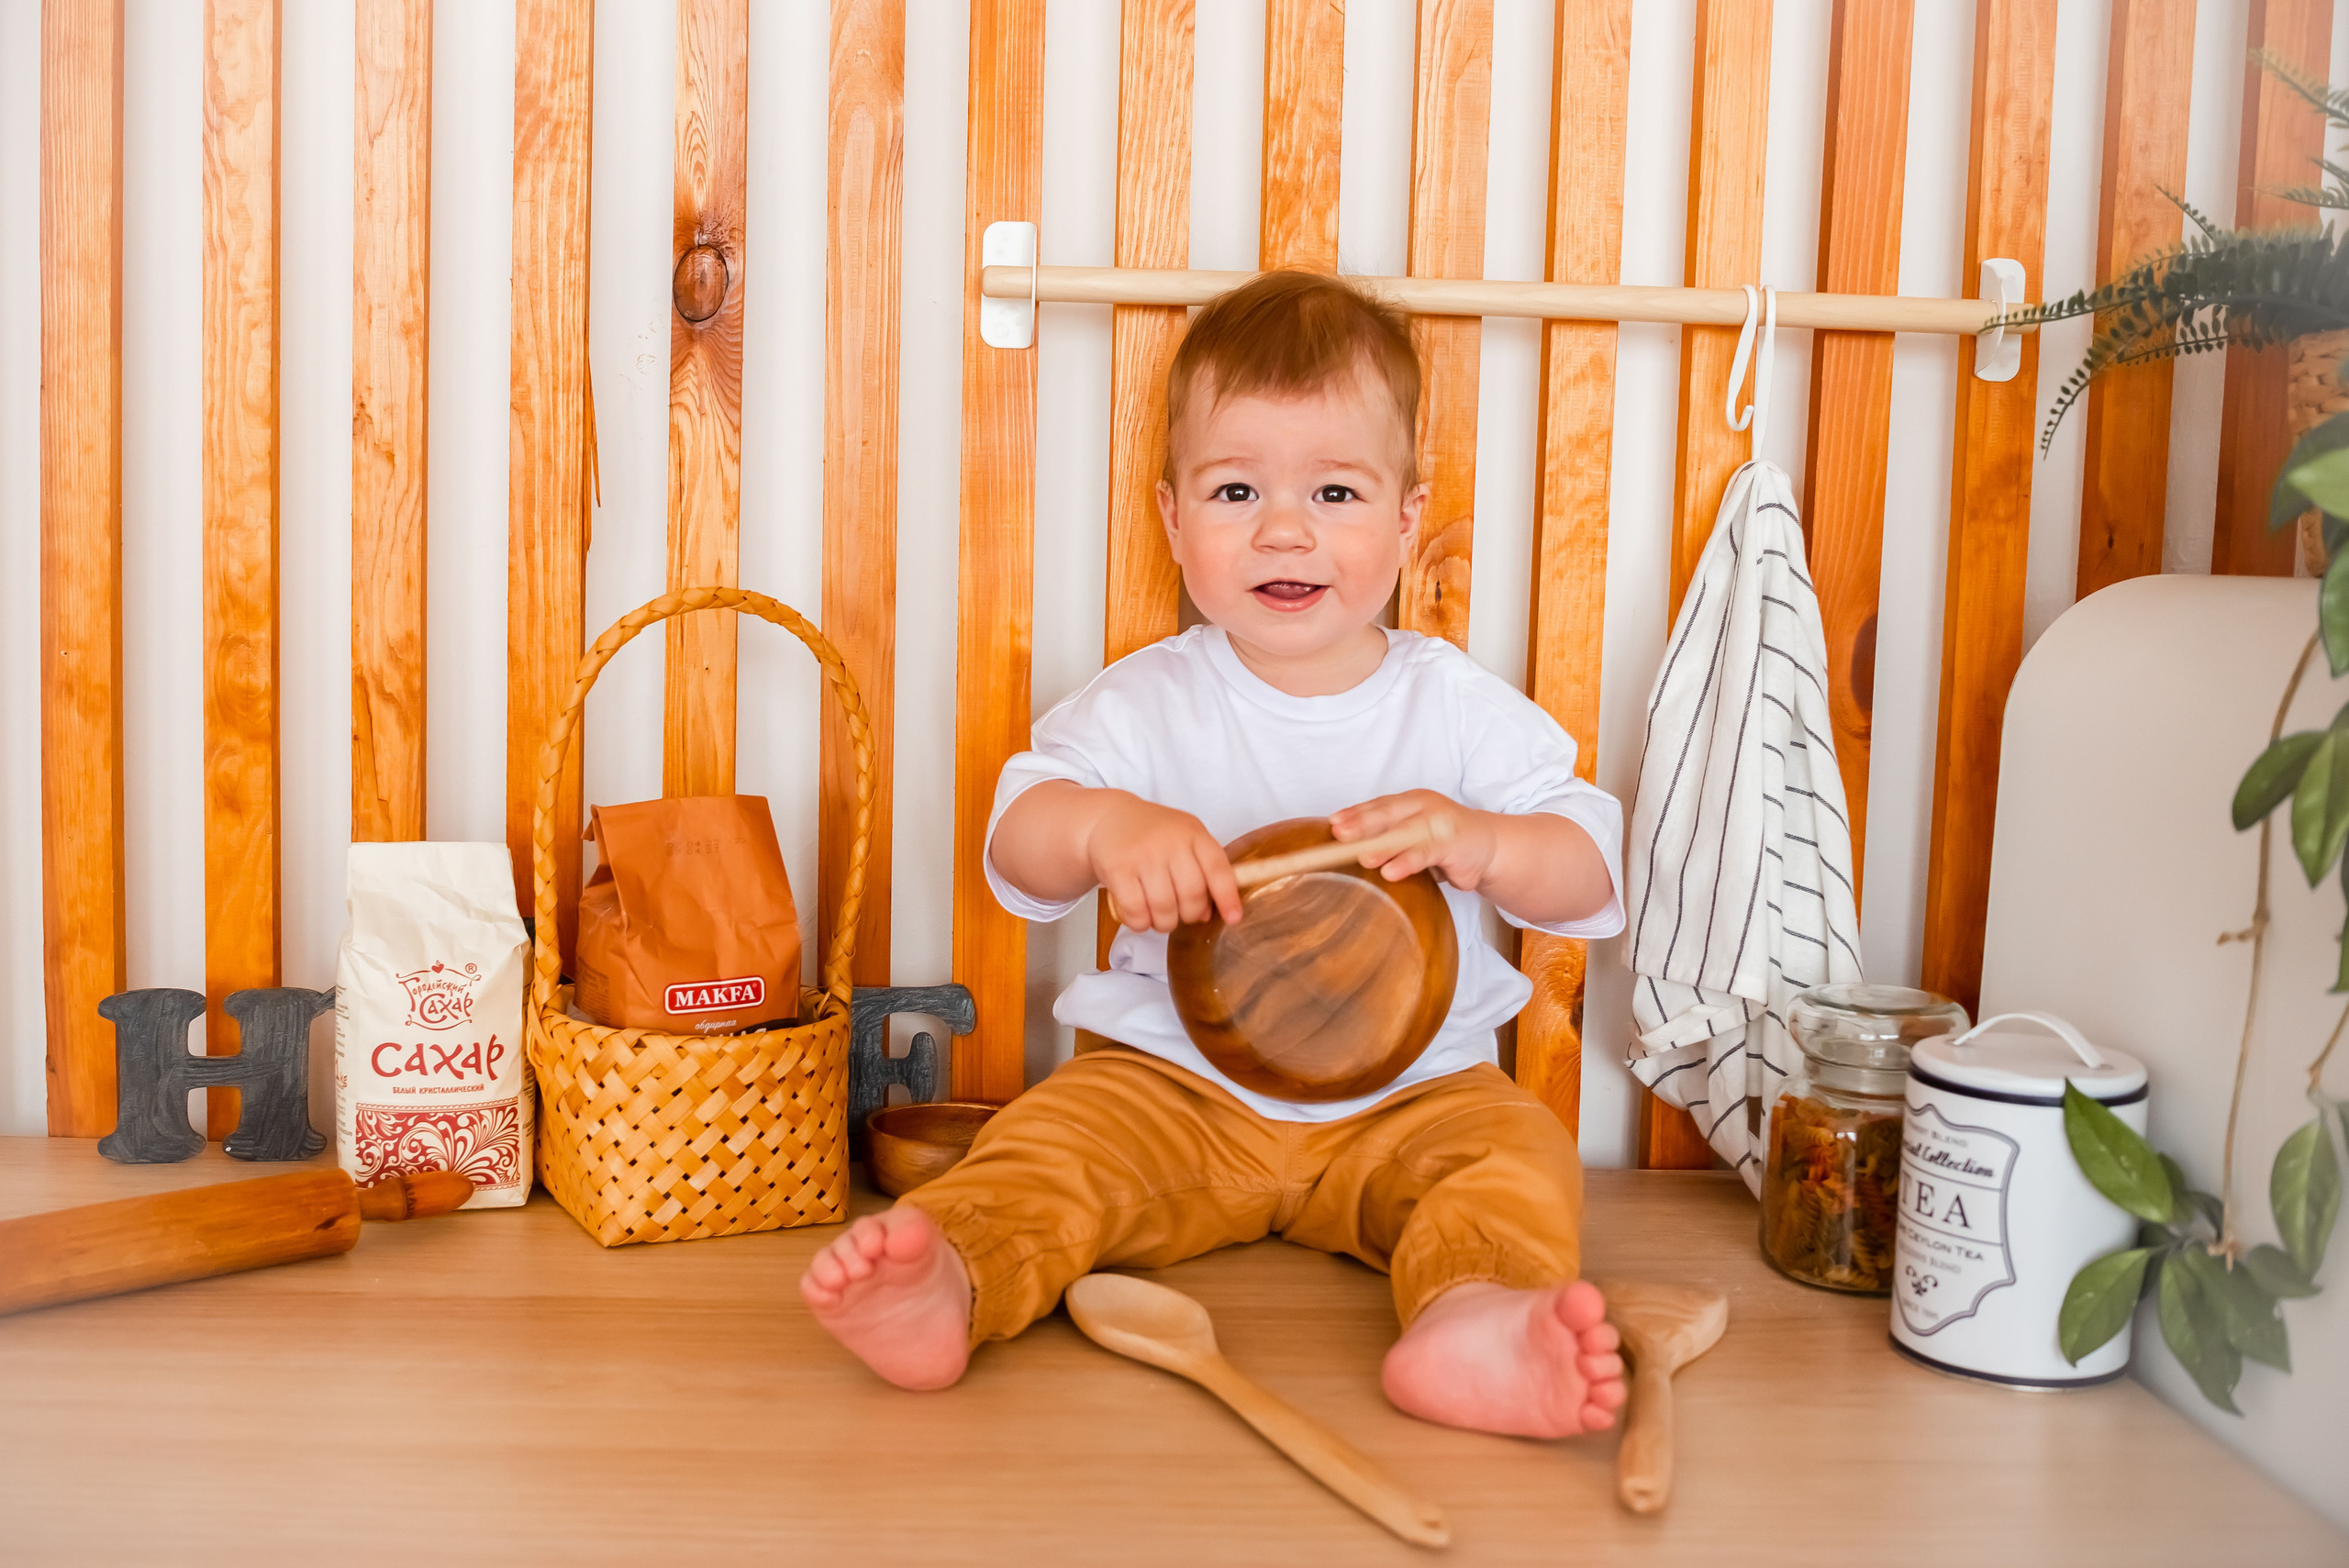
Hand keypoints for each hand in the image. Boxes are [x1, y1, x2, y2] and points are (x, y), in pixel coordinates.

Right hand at [1087, 794, 1244, 932]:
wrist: (1110, 818)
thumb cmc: (1153, 834)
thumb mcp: (1184, 839)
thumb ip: (1201, 872)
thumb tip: (1207, 913)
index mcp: (1193, 834)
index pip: (1218, 869)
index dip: (1227, 897)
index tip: (1233, 918)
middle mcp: (1170, 842)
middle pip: (1192, 895)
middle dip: (1189, 915)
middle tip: (1180, 914)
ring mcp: (1143, 855)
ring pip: (1164, 908)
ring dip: (1164, 923)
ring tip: (1159, 917)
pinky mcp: (1118, 869)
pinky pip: (1136, 911)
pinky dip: (1139, 923)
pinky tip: (1139, 917)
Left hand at [1330, 790, 1498, 889]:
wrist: (1488, 846)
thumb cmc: (1442, 842)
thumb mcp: (1412, 835)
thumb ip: (1386, 837)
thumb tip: (1344, 848)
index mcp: (1410, 801)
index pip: (1378, 805)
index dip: (1355, 813)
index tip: (1332, 823)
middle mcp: (1423, 806)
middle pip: (1388, 813)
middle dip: (1362, 824)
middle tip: (1339, 834)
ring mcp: (1439, 823)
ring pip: (1406, 834)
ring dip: (1383, 846)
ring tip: (1363, 858)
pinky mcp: (1452, 844)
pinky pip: (1425, 853)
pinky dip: (1407, 862)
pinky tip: (1391, 872)